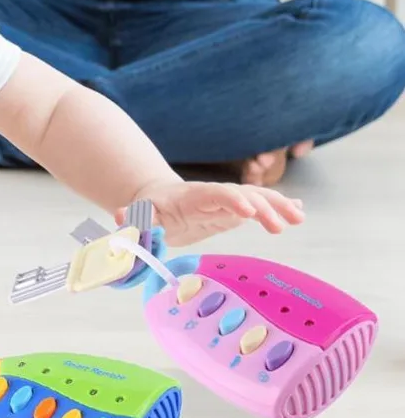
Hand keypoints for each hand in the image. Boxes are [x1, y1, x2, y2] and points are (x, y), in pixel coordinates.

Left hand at [115, 181, 304, 246]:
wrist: (157, 200)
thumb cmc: (149, 210)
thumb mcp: (139, 215)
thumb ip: (132, 219)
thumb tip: (118, 217)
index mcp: (192, 197)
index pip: (215, 194)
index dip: (231, 200)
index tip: (248, 210)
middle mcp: (213, 195)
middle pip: (241, 195)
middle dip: (263, 206)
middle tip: (282, 223)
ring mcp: (226, 202)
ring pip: (256, 199)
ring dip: (278, 206)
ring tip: (299, 216)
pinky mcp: (233, 211)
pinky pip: (259, 207)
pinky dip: (278, 207)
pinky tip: (299, 211)